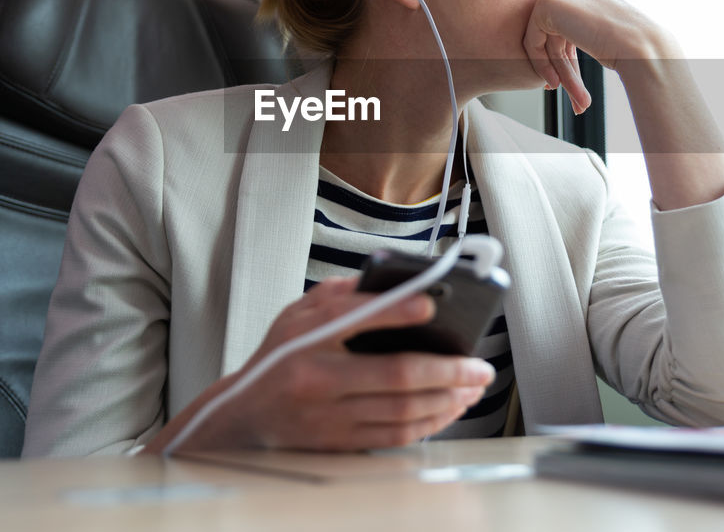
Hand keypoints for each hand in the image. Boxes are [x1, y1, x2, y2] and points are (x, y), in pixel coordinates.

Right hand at [149, 277, 494, 452]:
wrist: (244, 415)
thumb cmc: (279, 356)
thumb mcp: (298, 313)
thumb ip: (342, 294)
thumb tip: (394, 280)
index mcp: (305, 337)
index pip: (356, 317)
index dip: (399, 310)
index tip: (433, 304)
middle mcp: (316, 378)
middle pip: (395, 374)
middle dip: (448, 369)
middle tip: (479, 365)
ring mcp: (327, 416)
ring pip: (402, 409)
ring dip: (447, 398)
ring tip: (472, 386)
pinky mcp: (338, 443)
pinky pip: (395, 435)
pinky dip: (429, 422)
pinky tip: (449, 408)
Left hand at [523, 0, 655, 113]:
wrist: (639, 44)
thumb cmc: (630, 44)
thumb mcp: (602, 31)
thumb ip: (579, 28)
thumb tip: (559, 44)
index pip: (565, 21)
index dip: (564, 53)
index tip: (566, 79)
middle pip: (553, 31)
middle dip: (559, 65)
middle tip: (565, 91)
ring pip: (544, 39)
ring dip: (556, 71)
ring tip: (570, 99)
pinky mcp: (546, 4)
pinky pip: (533, 40)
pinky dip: (542, 64)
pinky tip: (555, 84)